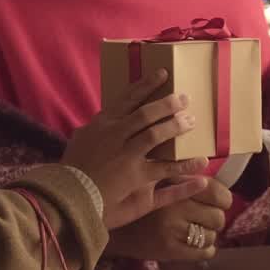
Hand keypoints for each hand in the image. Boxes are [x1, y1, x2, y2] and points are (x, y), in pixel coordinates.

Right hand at [61, 69, 209, 229]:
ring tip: (192, 122)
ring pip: (157, 136)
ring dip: (176, 127)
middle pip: (147, 114)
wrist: (68, 195)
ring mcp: (127, 156)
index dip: (146, 85)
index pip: (128, 99)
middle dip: (167, 104)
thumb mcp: (80, 140)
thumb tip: (102, 120)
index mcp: (103, 124)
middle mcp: (116, 135)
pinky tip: (201, 162)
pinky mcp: (136, 177)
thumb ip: (95, 128)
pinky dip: (185, 165)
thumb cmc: (72, 168)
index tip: (163, 74)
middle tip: (185, 99)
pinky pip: (165, 169)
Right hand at [105, 179, 233, 261]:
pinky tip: (195, 245)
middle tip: (202, 219)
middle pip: (217, 217)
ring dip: (206, 236)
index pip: (217, 193)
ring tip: (193, 231)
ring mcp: (172, 230)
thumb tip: (222, 189)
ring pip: (211, 236)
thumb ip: (188, 181)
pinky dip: (205, 250)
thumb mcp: (163, 181)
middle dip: (212, 219)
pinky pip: (203, 253)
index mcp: (175, 184)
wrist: (116, 226)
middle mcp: (175, 206)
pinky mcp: (168, 250)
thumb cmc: (143, 200)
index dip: (223, 200)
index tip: (218, 203)